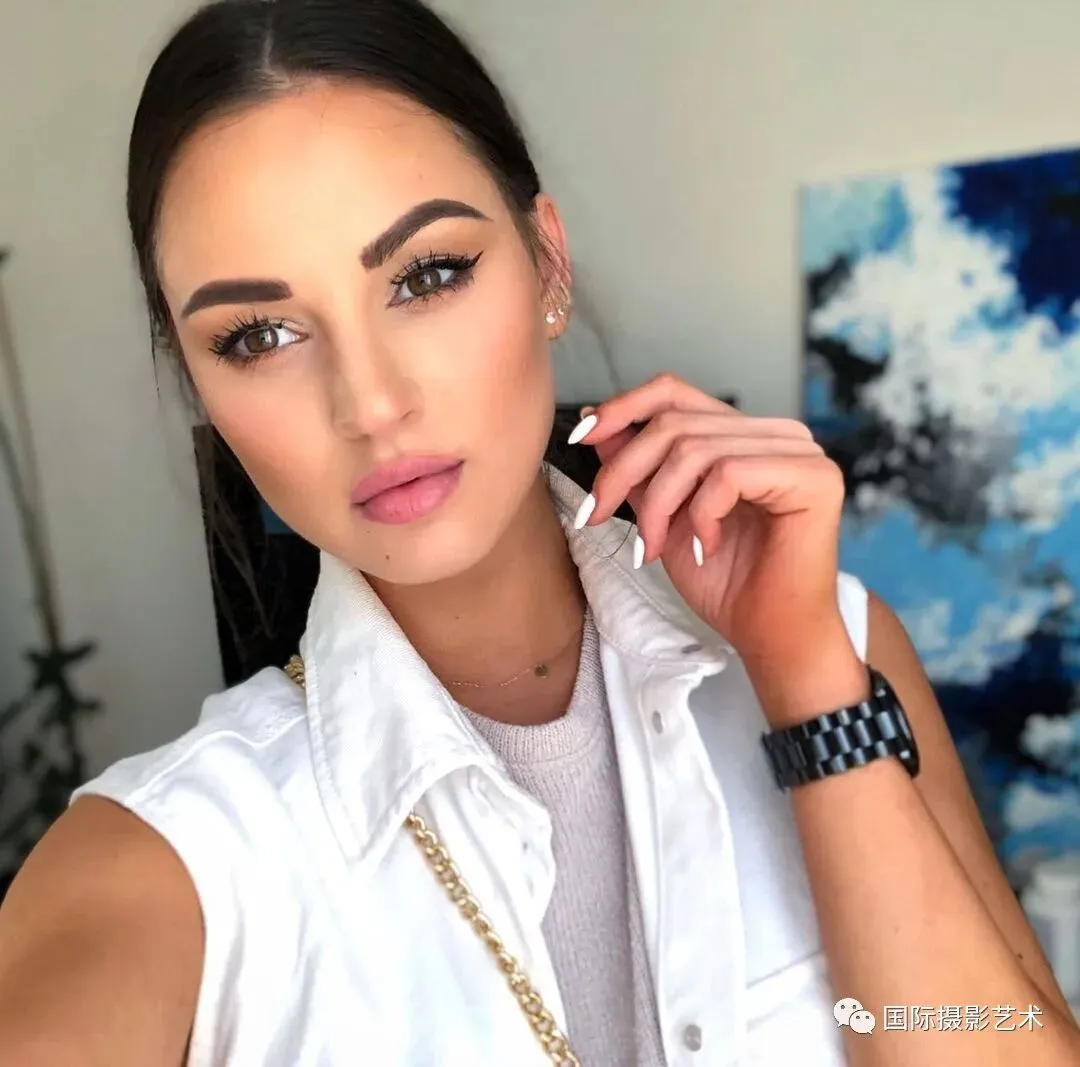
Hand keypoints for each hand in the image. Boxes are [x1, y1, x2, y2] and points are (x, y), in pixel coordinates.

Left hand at [571, 373, 862, 697]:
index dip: (622, 408)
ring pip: (695, 448)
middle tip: (595, 515)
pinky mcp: (814, 477)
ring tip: (654, 546)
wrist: (770, 638)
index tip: (580, 437)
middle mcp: (776, 434)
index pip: (676, 393)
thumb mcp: (664, 516)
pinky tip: (705, 546)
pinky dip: (700, 514)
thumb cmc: (726, 584)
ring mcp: (800, 451)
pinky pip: (728, 474)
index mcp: (745, 435)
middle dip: (623, 470)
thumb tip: (598, 424)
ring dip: (657, 504)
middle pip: (675, 421)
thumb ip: (640, 470)